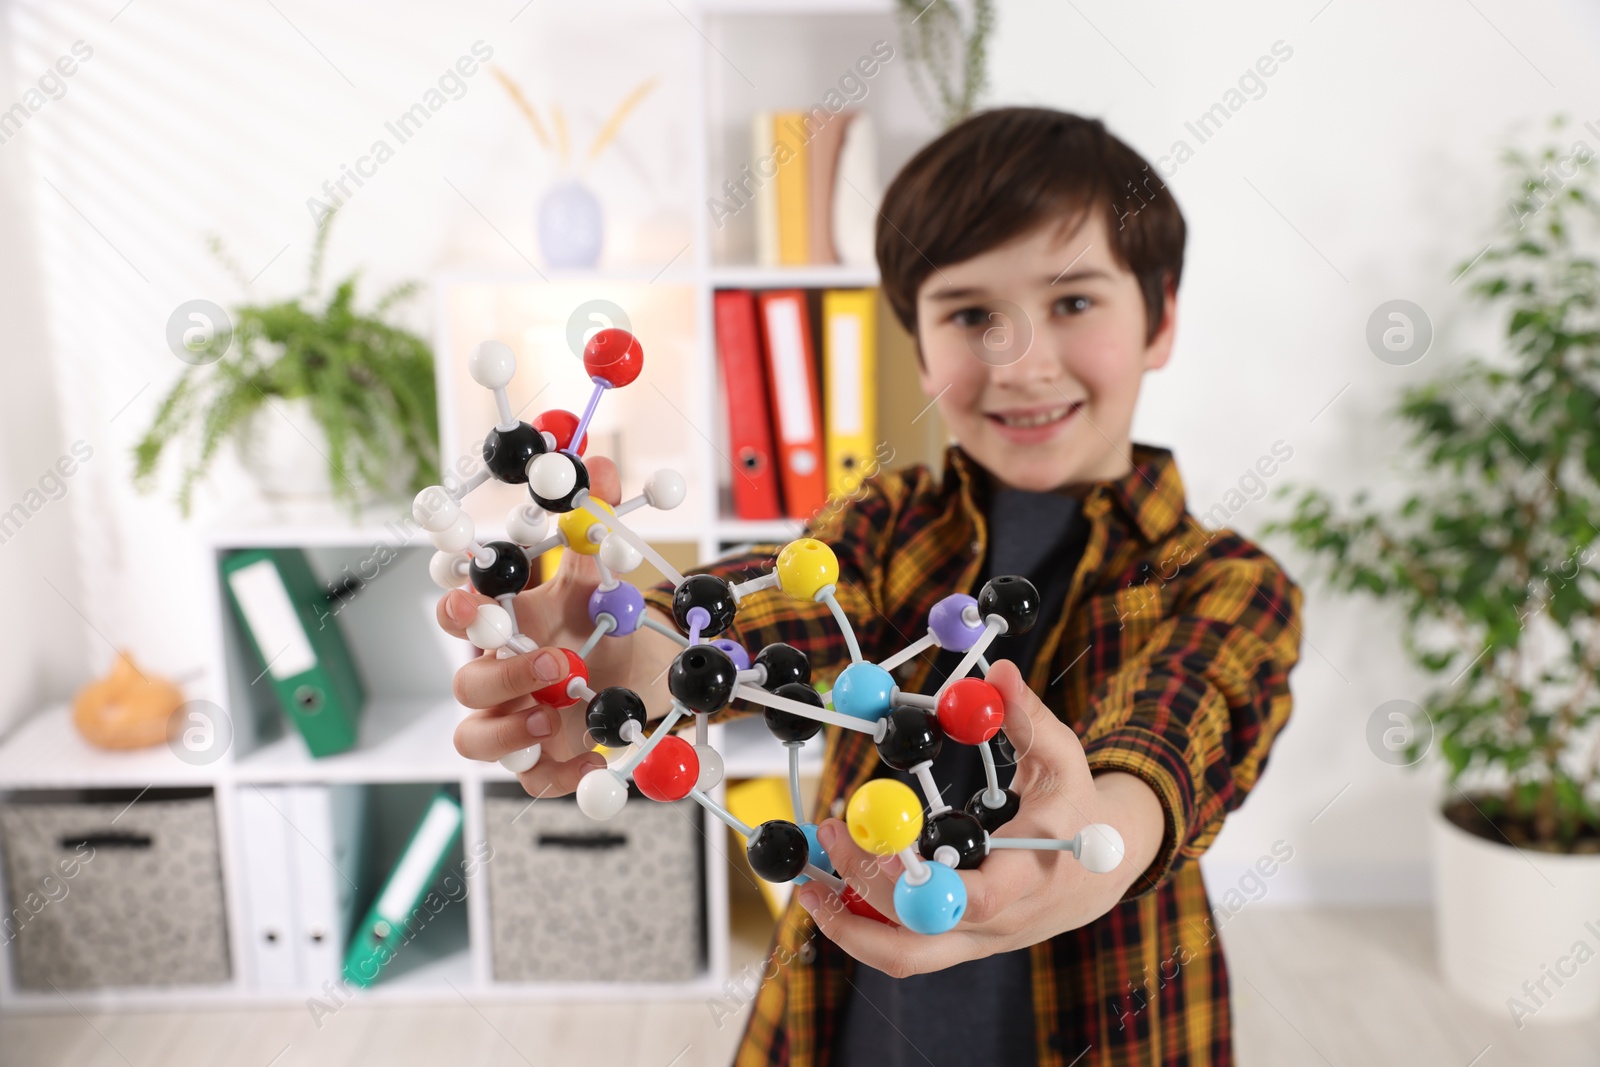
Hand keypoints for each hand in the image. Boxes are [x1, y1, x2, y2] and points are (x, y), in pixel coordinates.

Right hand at [437, 455, 672, 795]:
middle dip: (498, 671)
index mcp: (503, 622)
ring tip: (559, 711)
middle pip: (464, 675)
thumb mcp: (604, 573)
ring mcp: (510, 722)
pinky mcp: (536, 763)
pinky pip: (529, 778)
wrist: (643, 679)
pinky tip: (595, 758)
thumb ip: (596, 521)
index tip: (475, 594)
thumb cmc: (603, 623)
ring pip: (472, 735)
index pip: (459, 608)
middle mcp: (495, 672)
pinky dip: (561, 773)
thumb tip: (594, 461)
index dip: (458, 604)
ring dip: (511, 726)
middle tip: (550, 658)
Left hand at [795, 658, 1164, 977]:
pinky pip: (904, 951)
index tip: (881, 842)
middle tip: (830, 833)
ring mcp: (978, 939)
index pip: (979, 899)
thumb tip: (1000, 672)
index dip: (923, 881)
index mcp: (1032, 874)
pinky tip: (829, 894)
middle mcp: (1003, 919)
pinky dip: (860, 929)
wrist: (1098, 874)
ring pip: (907, 957)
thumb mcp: (1064, 759)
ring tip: (808, 886)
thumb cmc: (1075, 808)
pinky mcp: (959, 944)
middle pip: (925, 930)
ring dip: (849, 927)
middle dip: (865, 890)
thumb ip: (1030, 718)